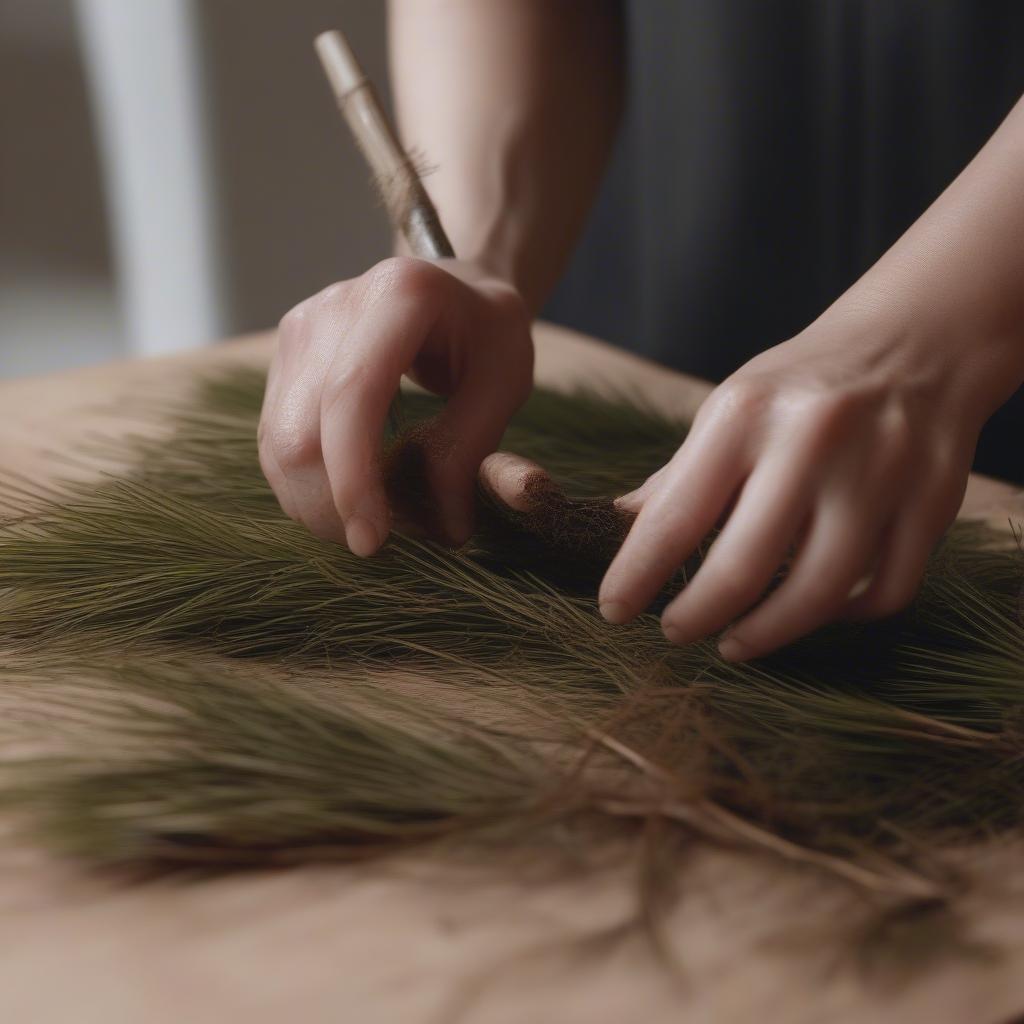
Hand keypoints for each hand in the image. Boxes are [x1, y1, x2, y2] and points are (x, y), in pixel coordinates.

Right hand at [258, 256, 532, 554]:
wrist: (453, 288)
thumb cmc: (487, 334)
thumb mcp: (505, 383)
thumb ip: (471, 450)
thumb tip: (444, 529)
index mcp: (399, 296)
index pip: (352, 396)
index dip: (353, 478)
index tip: (372, 540)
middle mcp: (333, 308)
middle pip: (299, 432)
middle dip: (331, 505)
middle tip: (384, 537)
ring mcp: (298, 330)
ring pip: (276, 446)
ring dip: (315, 504)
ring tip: (371, 519)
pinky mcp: (283, 359)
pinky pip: (274, 442)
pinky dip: (306, 486)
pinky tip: (348, 497)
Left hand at [597, 308, 989, 660]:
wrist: (917, 340)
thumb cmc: (804, 384)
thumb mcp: (731, 407)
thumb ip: (681, 474)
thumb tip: (622, 527)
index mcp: (747, 413)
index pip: (675, 516)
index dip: (637, 575)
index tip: (614, 610)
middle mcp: (815, 439)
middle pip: (745, 567)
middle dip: (697, 615)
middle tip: (674, 631)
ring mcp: (883, 471)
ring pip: (820, 593)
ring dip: (767, 633)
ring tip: (734, 642)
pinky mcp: (935, 500)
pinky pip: (885, 591)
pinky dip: (841, 616)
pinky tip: (810, 611)